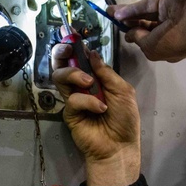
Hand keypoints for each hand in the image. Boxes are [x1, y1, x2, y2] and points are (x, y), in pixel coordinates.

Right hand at [51, 47, 140, 185]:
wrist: (119, 146)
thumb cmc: (125, 120)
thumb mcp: (123, 91)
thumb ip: (106, 72)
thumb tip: (92, 54)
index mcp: (96, 79)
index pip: (81, 60)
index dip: (75, 48)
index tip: (74, 38)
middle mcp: (81, 87)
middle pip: (62, 65)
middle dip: (62, 54)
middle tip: (69, 50)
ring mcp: (74, 99)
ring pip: (60, 77)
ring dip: (74, 74)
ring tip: (89, 82)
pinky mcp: (69, 113)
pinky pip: (72, 100)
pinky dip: (87, 101)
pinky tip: (100, 108)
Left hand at [112, 0, 185, 61]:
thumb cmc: (175, 41)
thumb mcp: (152, 47)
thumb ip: (138, 38)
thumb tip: (128, 34)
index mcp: (166, 48)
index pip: (147, 42)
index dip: (133, 37)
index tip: (122, 33)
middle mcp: (166, 33)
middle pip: (143, 27)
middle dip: (128, 25)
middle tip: (113, 20)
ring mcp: (165, 17)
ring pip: (142, 16)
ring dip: (126, 14)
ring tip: (111, 12)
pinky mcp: (164, 3)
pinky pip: (145, 7)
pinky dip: (131, 9)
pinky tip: (118, 11)